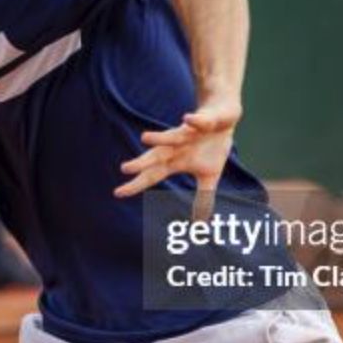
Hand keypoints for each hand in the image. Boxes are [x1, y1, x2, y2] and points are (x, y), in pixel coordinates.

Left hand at [114, 97, 240, 216]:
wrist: (224, 117)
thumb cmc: (212, 147)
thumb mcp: (210, 175)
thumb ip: (203, 198)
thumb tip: (201, 225)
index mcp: (175, 161)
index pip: (152, 175)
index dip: (136, 184)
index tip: (118, 194)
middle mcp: (177, 146)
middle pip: (156, 156)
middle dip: (142, 162)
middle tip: (124, 169)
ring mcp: (189, 133)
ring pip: (172, 135)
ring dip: (160, 138)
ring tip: (144, 138)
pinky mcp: (204, 121)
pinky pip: (199, 121)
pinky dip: (194, 121)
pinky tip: (187, 119)